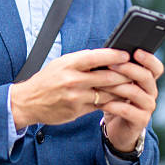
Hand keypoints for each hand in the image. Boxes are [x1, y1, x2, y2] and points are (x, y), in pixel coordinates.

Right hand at [10, 49, 131, 128]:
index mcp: (69, 64)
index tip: (127, 54)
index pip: (97, 57)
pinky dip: (110, 101)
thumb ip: (81, 60)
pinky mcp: (77, 111)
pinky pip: (99, 105)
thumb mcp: (61, 63)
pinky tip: (118, 98)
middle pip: (107, 76)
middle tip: (136, 71)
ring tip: (131, 85)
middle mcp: (73, 80)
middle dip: (124, 74)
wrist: (28, 101)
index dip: (114, 55)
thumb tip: (104, 56)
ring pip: (107, 93)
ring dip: (121, 89)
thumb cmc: (47, 80)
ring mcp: (76, 97)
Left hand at [99, 49, 163, 151]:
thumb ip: (117, 70)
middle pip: (146, 76)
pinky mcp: (141, 120)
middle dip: (127, 69)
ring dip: (117, 87)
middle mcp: (151, 92)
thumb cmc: (115, 99)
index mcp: (147, 80)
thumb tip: (106, 53)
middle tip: (111, 65)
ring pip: (135, 92)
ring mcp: (147, 107)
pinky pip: (127, 111)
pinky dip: (113, 106)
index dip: (149, 59)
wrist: (116, 127)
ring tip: (101, 84)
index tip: (136, 51)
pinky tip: (102, 103)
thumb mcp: (117, 83)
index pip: (156, 67)